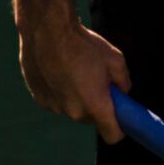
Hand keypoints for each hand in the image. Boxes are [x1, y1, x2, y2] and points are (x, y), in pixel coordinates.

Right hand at [20, 19, 131, 143]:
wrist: (47, 30)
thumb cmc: (84, 43)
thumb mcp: (115, 58)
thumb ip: (123, 82)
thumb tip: (122, 92)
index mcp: (95, 105)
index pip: (112, 135)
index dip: (119, 126)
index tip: (120, 114)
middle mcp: (74, 112)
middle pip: (91, 118)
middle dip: (96, 104)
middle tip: (96, 80)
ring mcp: (55, 107)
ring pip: (73, 108)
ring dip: (77, 96)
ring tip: (75, 69)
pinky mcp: (40, 99)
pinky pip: (56, 100)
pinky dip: (60, 90)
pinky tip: (58, 69)